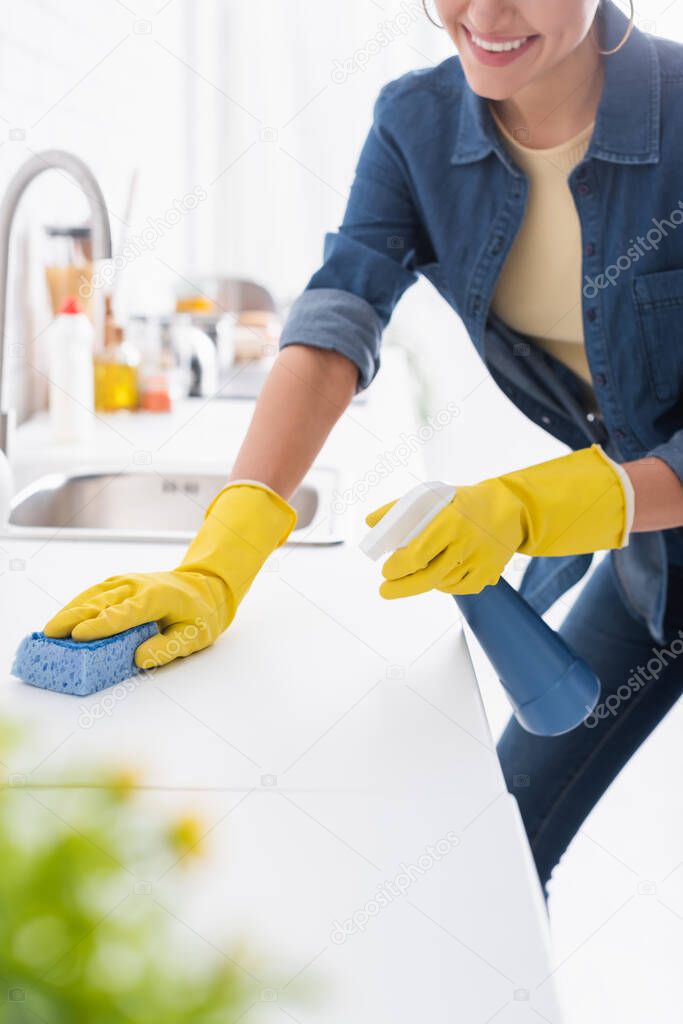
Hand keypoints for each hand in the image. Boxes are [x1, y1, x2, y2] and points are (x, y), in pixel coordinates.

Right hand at [43, 482, 296, 667]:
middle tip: (50, 634)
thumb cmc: (199, 614)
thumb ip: (167, 647)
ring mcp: (125, 582)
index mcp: (157, 597)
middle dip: (74, 617)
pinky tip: (62, 620)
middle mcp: (137, 585)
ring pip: (93, 596)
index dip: (101, 625)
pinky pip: (93, 594)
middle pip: (101, 602)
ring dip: (70, 611)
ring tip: (49, 630)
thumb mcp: (194, 636)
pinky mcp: (117, 584)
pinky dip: (76, 606)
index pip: (125, 613)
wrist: (203, 585)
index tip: (79, 635)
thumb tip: (138, 658)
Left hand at [365, 445, 630, 599]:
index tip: (385, 570)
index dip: (398, 567)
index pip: (418, 553)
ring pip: (442, 584)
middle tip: (385, 589)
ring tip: (415, 573)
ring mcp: (480, 562)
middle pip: (428, 576)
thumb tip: (371, 522)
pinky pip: (459, 589)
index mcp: (451, 521)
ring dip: (423, 582)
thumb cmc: (464, 502)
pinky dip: (443, 585)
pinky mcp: (488, 574)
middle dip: (402, 587)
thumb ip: (400, 509)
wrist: (511, 509)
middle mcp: (466, 543)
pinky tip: (438, 574)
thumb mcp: (433, 497)